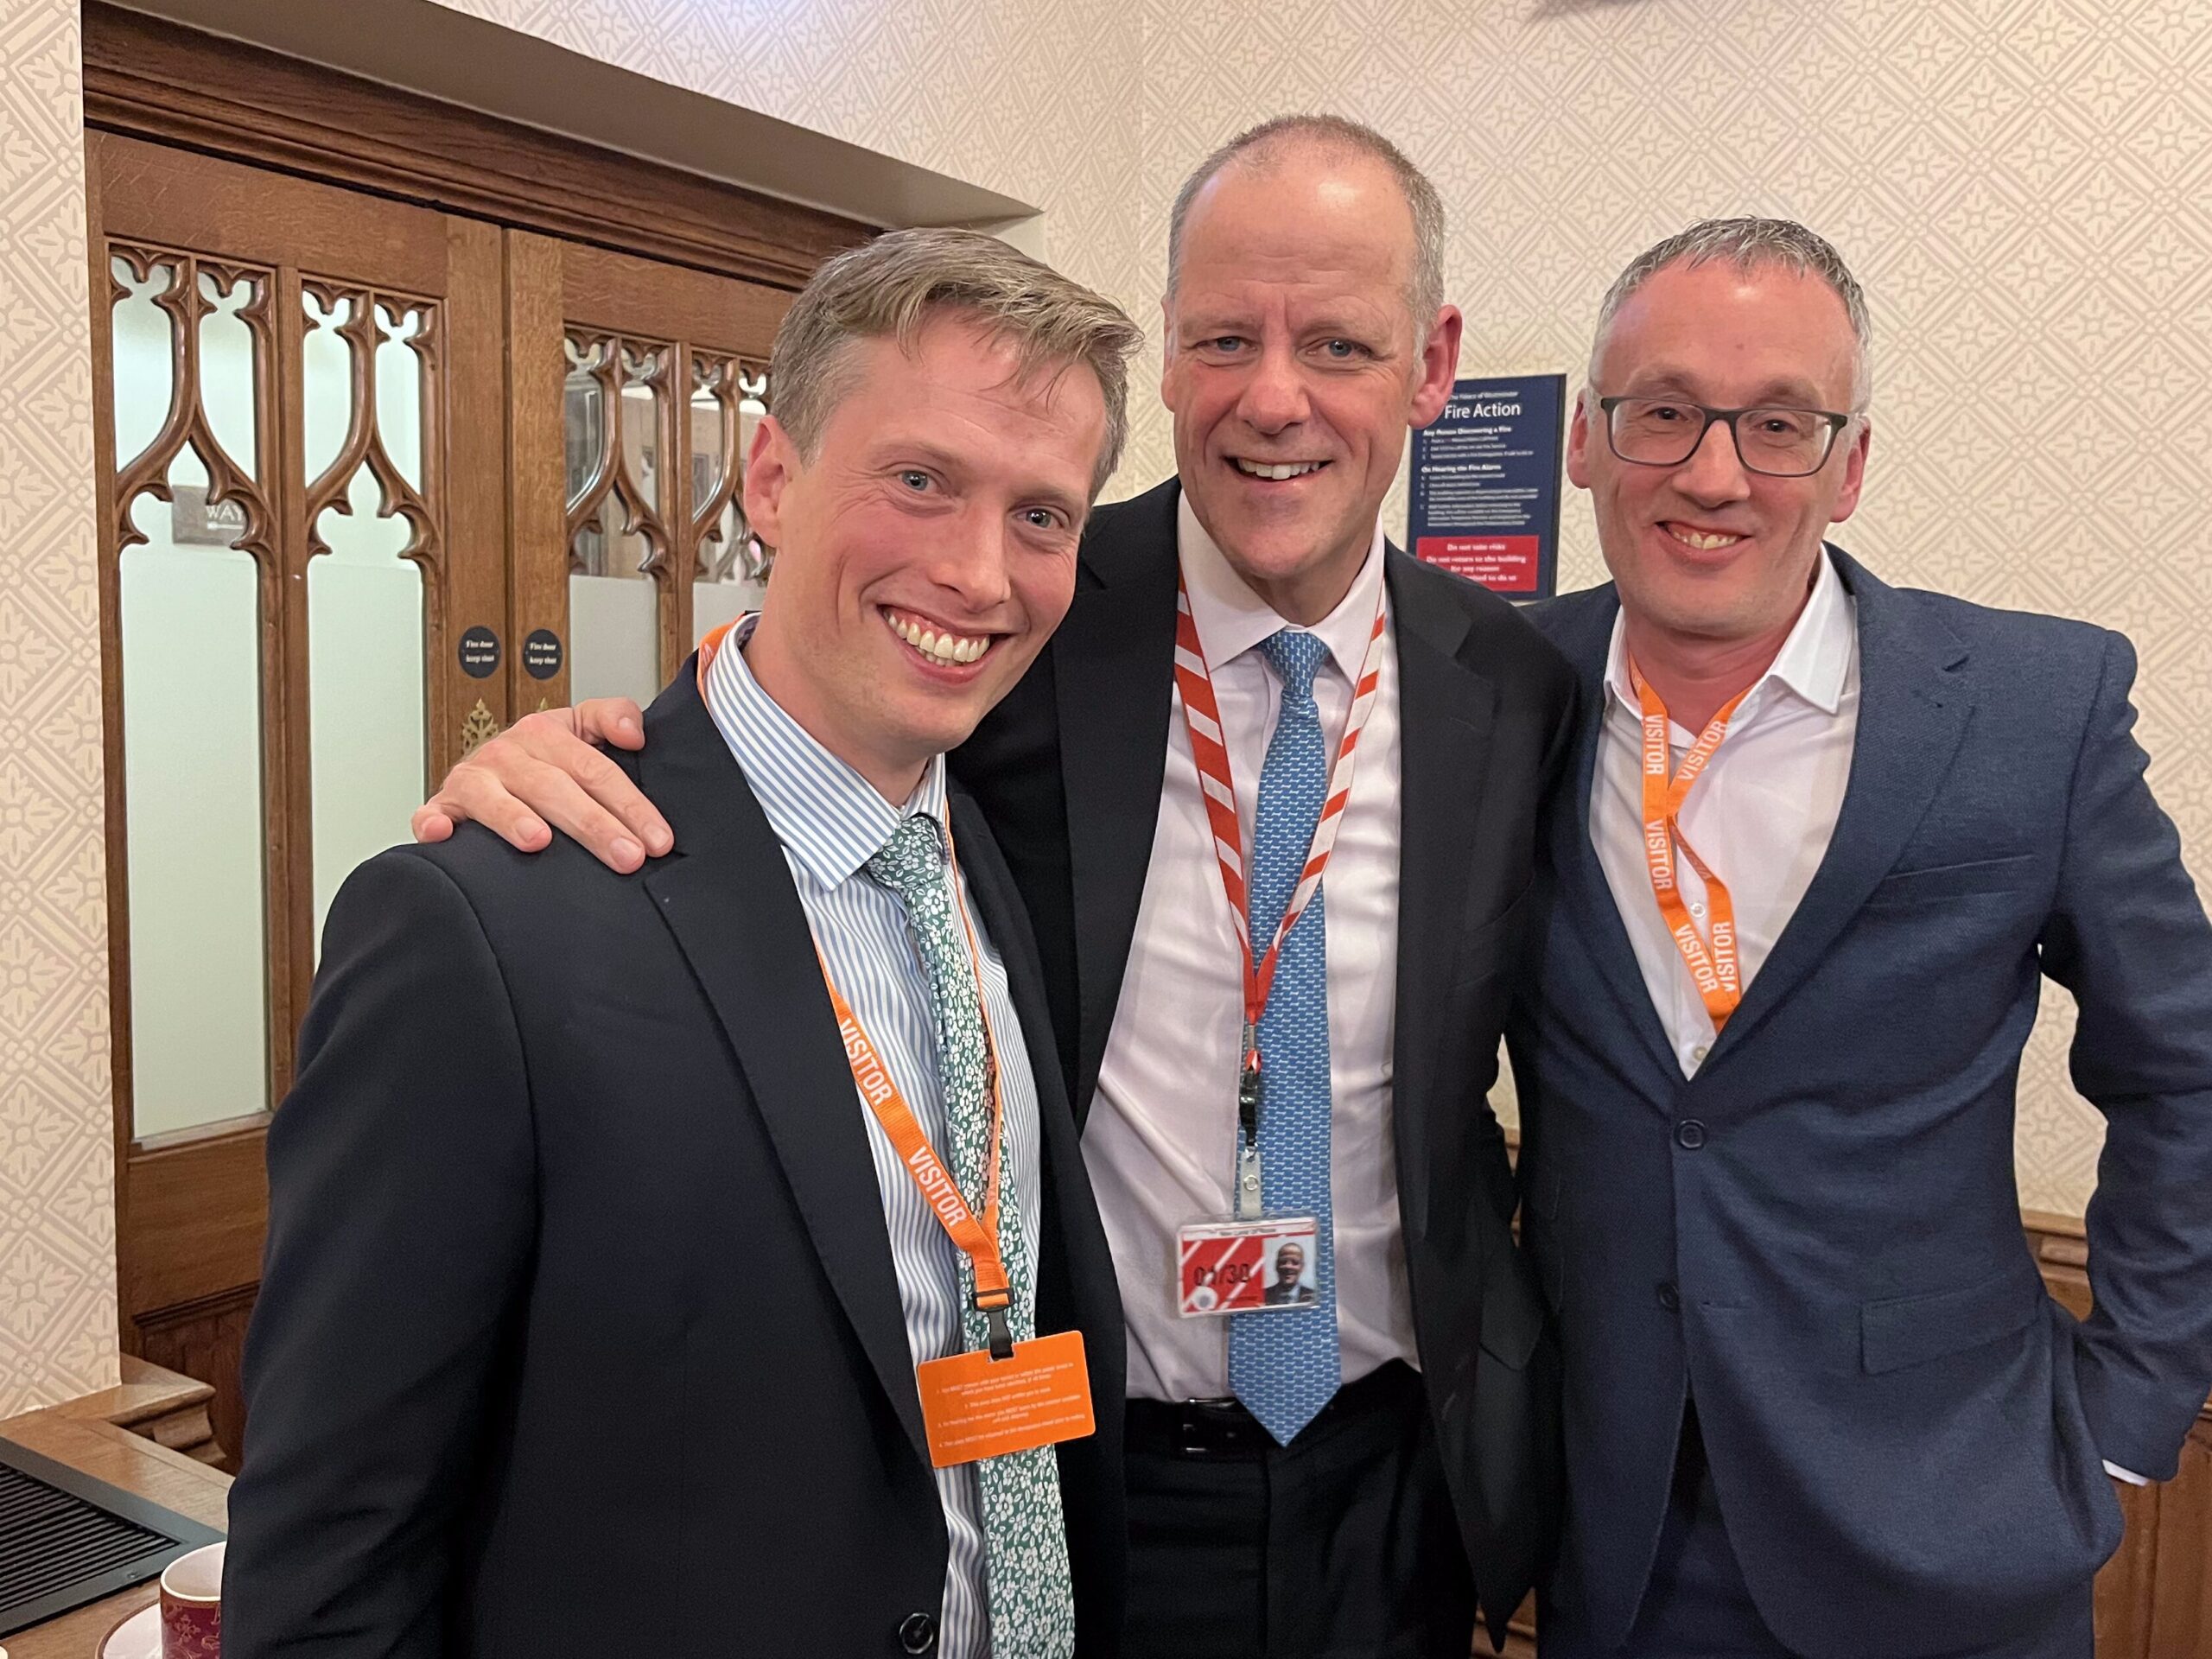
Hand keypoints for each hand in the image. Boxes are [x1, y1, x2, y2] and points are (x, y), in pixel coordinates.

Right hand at [412, 699, 670, 872]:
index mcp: (547, 734)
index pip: (596, 769)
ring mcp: (473, 780)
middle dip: (593, 824)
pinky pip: (431, 815)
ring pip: (494, 798)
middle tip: (626, 856)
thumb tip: (634, 732)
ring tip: (539, 841)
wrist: (488, 771)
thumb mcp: (580, 729)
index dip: (631, 804)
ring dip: (513, 817)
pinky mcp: (443, 807)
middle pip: (555, 788)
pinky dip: (433, 823)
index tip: (658, 840)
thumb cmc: (542, 760)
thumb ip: (612, 717)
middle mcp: (509, 754)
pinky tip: (444, 836)